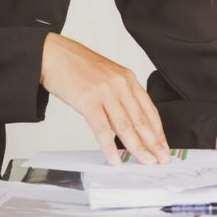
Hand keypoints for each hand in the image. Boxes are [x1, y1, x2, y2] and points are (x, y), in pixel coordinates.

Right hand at [40, 33, 170, 166]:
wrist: (52, 54)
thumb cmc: (77, 67)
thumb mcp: (107, 77)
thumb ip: (119, 97)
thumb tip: (128, 124)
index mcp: (129, 79)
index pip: (149, 110)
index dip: (158, 131)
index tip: (164, 146)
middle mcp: (121, 85)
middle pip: (142, 120)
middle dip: (154, 143)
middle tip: (162, 159)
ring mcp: (105, 93)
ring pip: (126, 126)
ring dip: (138, 148)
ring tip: (147, 162)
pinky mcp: (88, 101)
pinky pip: (102, 129)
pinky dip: (110, 147)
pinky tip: (116, 160)